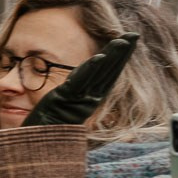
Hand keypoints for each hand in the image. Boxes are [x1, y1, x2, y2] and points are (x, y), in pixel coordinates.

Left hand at [23, 34, 138, 126]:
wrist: (42, 142)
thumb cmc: (52, 123)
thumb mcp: (69, 102)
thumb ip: (79, 88)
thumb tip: (90, 72)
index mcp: (92, 97)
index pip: (110, 74)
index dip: (121, 57)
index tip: (130, 41)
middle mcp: (90, 98)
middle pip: (109, 71)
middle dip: (122, 52)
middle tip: (134, 35)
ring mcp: (79, 99)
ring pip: (99, 74)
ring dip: (111, 56)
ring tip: (122, 41)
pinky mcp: (65, 99)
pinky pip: (80, 83)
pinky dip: (89, 70)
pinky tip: (99, 57)